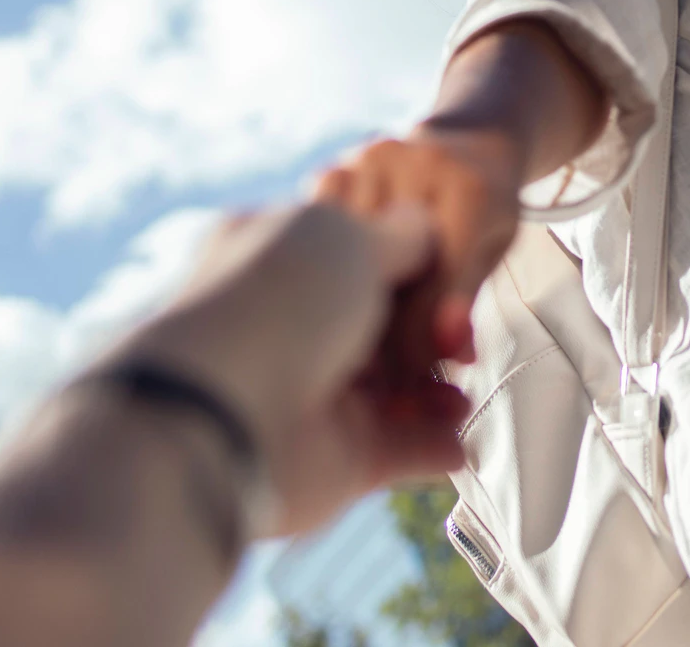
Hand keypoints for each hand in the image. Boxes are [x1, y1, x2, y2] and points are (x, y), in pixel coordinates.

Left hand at [112, 193, 469, 535]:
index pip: (357, 254)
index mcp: (281, 256)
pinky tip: (458, 437)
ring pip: (397, 388)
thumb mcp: (347, 235)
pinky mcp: (335, 457)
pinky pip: (400, 449)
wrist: (228, 412)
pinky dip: (434, 444)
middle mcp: (293, 322)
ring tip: (460, 393)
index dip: (410, 264)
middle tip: (461, 342)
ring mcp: (313, 391)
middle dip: (432, 333)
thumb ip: (399, 234)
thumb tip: (423, 231)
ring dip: (439, 391)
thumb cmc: (282, 299)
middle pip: (384, 325)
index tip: (450, 273)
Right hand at [323, 124, 524, 380]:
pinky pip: (319, 235)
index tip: (412, 391)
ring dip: (347, 306)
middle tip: (381, 385)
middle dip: (381, 335)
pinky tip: (336, 297)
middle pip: (383, 276)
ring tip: (356, 343)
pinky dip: (327, 269)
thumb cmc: (486, 208)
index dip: (423, 348)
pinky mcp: (334, 168)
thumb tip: (452, 356)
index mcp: (468, 190)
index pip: (434, 288)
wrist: (466, 140)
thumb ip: (465, 300)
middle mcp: (413, 165)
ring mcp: (367, 162)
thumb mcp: (493, 250)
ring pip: (343, 258)